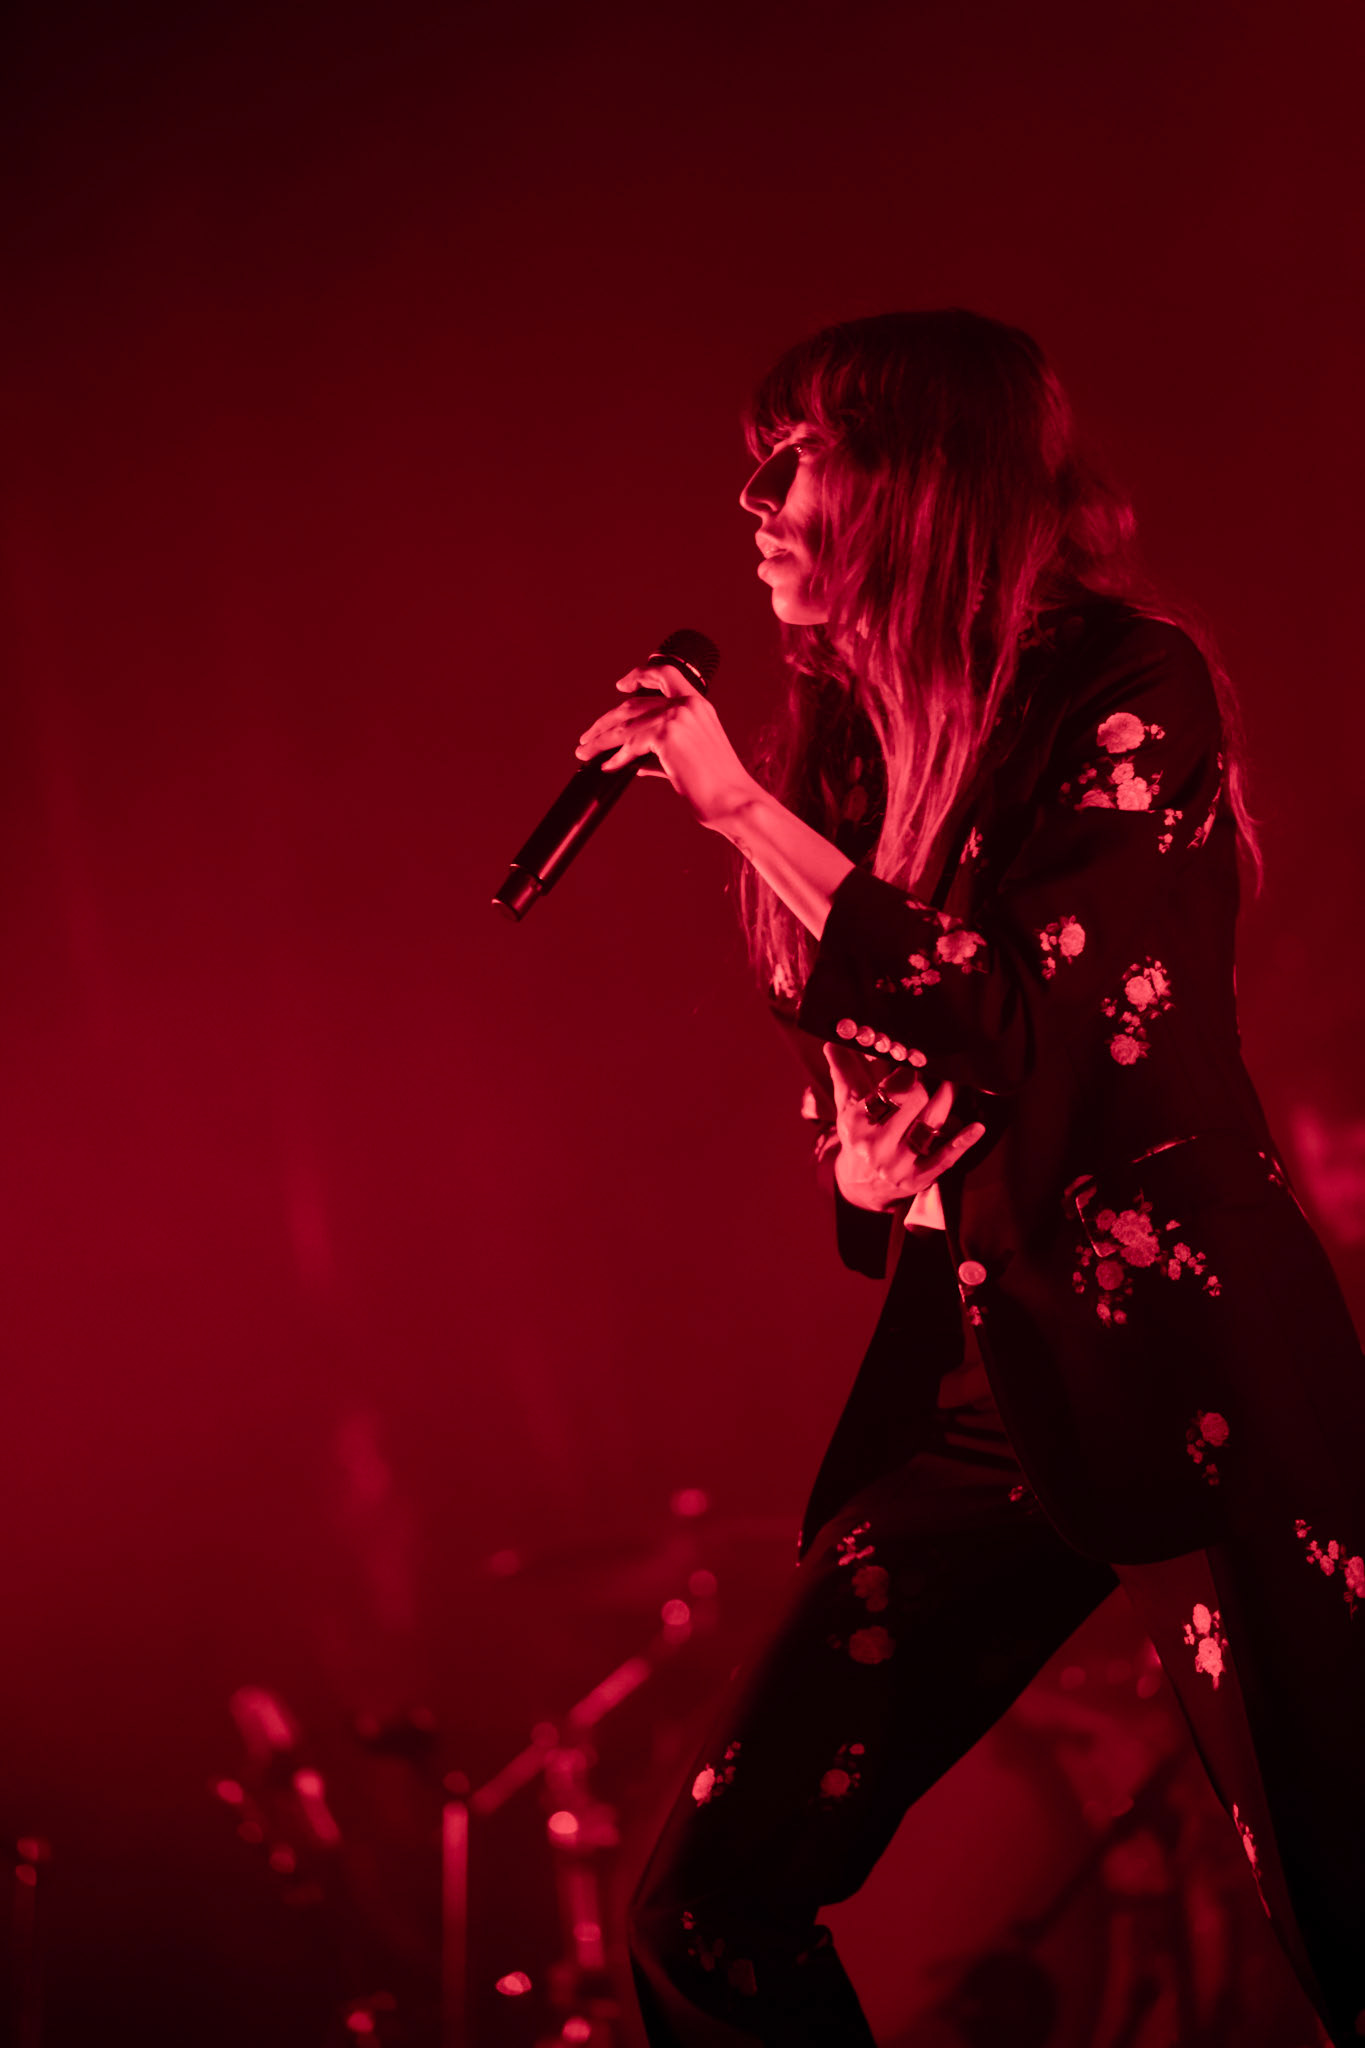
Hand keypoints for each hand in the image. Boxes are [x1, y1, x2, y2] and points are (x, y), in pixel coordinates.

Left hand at [574, 661, 759, 831]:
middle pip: (633, 704)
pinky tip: (607, 767)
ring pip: (625, 725)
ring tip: (585, 752)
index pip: (666, 675)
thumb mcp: (688, 758)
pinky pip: (629, 745)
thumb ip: (660, 752)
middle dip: (605, 721)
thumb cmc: (716, 785)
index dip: (640, 675)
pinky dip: (615, 757)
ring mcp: (677, 717)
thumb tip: (632, 759)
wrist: (732, 800)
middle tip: (588, 736)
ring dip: (601, 740)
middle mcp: (688, 705)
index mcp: (699, 705)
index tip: (621, 685)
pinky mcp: (666, 735)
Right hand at [824, 1042, 986, 1211]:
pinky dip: (963, 1141)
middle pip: (915, 1100)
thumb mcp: (847, 1105)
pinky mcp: (918, 1179)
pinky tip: (977, 1127)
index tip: (914, 1060)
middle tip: (933, 1071)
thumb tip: (833, 1041)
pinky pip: (945, 1157)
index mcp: (857, 1123)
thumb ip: (843, 1072)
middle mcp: (876, 1145)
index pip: (889, 1088)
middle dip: (925, 1083)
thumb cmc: (859, 1134)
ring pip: (932, 1123)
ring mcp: (898, 1164)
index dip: (907, 1072)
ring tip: (953, 1083)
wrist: (861, 1185)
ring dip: (947, 1099)